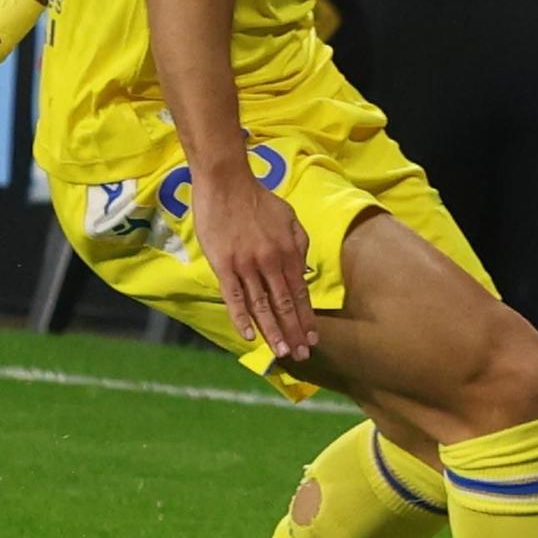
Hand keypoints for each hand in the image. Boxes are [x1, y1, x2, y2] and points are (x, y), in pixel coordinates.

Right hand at [191, 167, 318, 361]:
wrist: (227, 183)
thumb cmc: (259, 200)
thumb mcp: (290, 218)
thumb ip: (299, 245)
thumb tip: (304, 272)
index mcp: (289, 252)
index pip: (300, 293)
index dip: (307, 318)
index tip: (313, 338)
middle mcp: (271, 262)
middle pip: (285, 305)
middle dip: (294, 332)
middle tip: (301, 354)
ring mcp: (247, 265)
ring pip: (262, 306)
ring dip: (273, 332)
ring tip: (281, 352)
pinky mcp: (224, 265)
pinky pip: (235, 297)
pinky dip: (241, 318)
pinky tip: (248, 336)